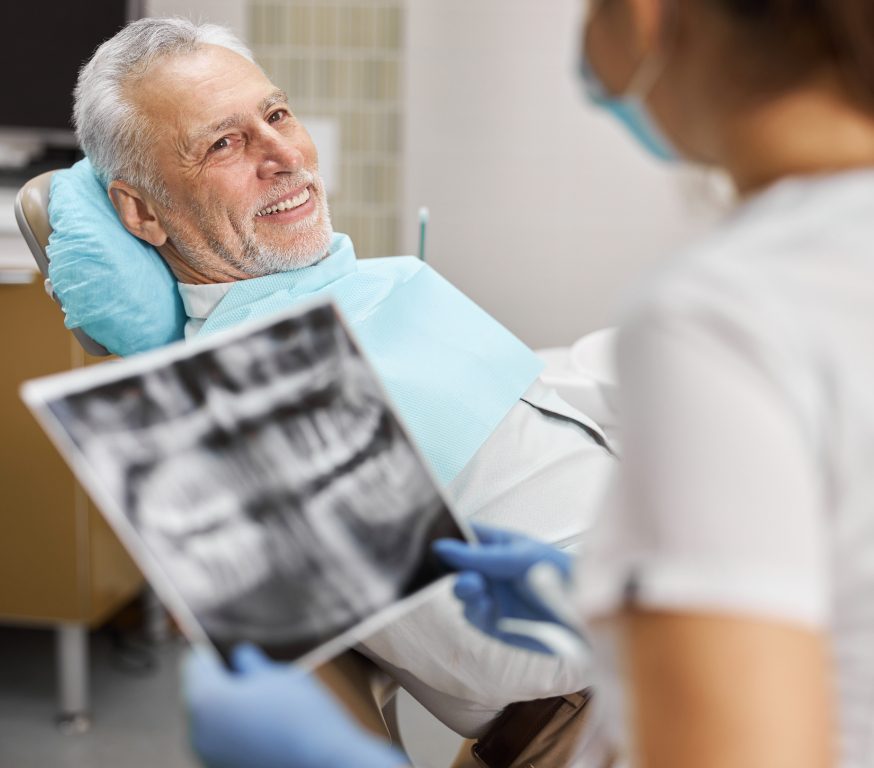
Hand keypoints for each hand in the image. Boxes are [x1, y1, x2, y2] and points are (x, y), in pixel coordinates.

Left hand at [184, 644, 403, 767]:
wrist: (324, 764)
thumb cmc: (301, 716)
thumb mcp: (277, 675)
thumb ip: (250, 663)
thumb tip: (239, 656)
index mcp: (205, 699)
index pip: (195, 663)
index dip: (209, 648)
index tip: (221, 641)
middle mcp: (197, 731)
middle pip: (199, 693)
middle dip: (218, 679)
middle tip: (245, 666)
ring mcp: (208, 756)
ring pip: (210, 719)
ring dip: (227, 706)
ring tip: (259, 697)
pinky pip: (221, 741)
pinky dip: (235, 730)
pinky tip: (262, 724)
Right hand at [433, 526, 579, 654]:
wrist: (588, 618)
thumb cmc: (562, 575)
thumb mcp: (521, 558)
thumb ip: (481, 556)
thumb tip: (442, 546)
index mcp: (497, 544)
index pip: (464, 534)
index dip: (447, 534)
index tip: (434, 538)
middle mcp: (489, 570)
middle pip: (455, 565)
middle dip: (450, 567)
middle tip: (460, 569)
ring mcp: (490, 595)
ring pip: (461, 591)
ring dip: (463, 588)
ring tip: (475, 587)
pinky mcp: (493, 623)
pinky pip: (471, 614)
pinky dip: (472, 609)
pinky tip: (484, 604)